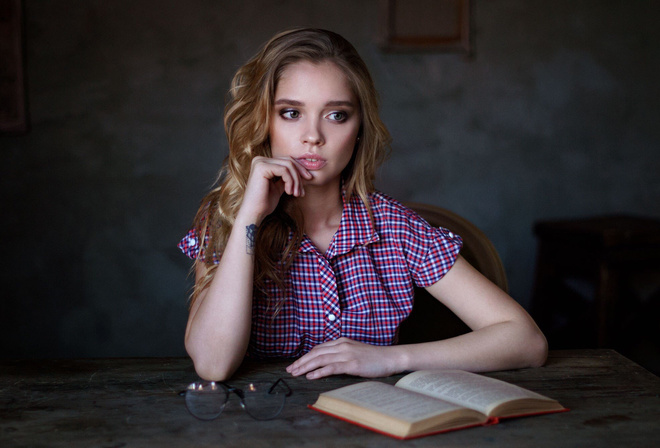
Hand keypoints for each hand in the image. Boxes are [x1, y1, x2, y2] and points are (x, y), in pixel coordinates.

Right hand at [238, 156, 312, 223]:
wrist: (254, 213)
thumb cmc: (264, 203)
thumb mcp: (278, 187)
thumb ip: (286, 178)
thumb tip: (301, 173)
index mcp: (263, 163)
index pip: (287, 161)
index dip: (299, 170)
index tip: (308, 180)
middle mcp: (260, 159)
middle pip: (289, 161)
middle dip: (300, 175)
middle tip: (303, 190)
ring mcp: (260, 162)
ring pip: (288, 165)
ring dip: (296, 181)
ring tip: (296, 194)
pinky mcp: (262, 167)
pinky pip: (284, 170)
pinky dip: (290, 181)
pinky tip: (289, 192)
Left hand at [286, 338, 401, 379]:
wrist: (390, 358)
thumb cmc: (373, 357)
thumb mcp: (354, 352)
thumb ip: (341, 354)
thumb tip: (326, 363)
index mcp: (341, 341)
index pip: (318, 348)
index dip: (305, 356)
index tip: (295, 364)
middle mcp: (342, 345)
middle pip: (315, 353)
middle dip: (301, 361)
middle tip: (290, 370)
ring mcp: (346, 354)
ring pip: (320, 359)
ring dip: (305, 366)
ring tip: (296, 373)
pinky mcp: (351, 364)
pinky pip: (331, 367)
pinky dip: (319, 371)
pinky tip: (310, 376)